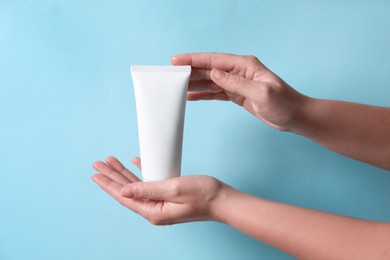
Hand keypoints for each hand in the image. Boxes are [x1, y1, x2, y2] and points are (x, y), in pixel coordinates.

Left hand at [92, 156, 230, 224]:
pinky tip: (134, 165)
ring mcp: (161, 204)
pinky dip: (141, 173)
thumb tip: (124, 191)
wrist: (223, 201)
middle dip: (112, 177)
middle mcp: (155, 209)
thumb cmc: (203, 195)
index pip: (124, 197)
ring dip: (124, 174)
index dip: (109, 185)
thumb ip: (148, 189)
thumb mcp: (173, 189)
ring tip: (111, 163)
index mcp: (153, 211)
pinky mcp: (168, 197)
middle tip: (98, 165)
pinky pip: (149, 184)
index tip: (96, 174)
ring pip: (136, 187)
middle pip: (127, 191)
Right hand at [171, 52, 309, 131]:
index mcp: (245, 66)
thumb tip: (214, 73)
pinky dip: (203, 93)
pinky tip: (191, 95)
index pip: (214, 60)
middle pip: (209, 68)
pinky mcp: (237, 95)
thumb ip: (236, 84)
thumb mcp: (261, 94)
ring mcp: (237, 83)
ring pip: (210, 80)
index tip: (176, 60)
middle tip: (171, 74)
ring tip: (177, 86)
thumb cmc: (284, 104)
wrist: (294, 117)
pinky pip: (216, 92)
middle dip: (190, 70)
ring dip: (194, 82)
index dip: (194, 59)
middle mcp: (239, 72)